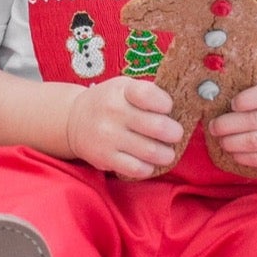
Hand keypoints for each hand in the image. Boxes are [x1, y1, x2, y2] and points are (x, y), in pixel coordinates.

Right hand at [65, 77, 183, 179]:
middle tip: (174, 134)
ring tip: (166, 152)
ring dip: (166, 154)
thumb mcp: (124, 87)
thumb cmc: (109, 103)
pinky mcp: (105, 158)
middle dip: (174, 133)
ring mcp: (108, 136)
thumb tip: (183, 107)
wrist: (73, 120)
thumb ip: (149, 94)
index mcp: (121, 90)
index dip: (165, 104)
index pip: (149, 95)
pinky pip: (137, 168)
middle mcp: (113, 112)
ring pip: (151, 151)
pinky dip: (149, 168)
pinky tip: (148, 162)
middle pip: (157, 127)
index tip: (167, 109)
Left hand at [207, 81, 256, 173]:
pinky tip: (234, 152)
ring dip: (231, 143)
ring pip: (254, 142)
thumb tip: (219, 98)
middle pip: (254, 121)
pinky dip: (242, 157)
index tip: (232, 104)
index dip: (245, 99)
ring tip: (221, 140)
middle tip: (214, 126)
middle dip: (227, 125)